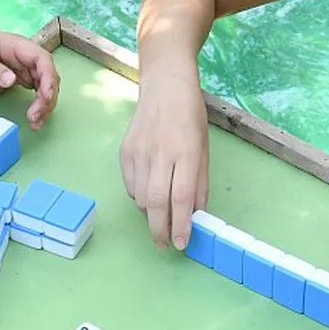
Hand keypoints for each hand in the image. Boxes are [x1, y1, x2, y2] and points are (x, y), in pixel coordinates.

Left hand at [0, 28, 60, 130]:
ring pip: (45, 85)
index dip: (48, 78)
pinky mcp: (22, 77)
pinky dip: (39, 104)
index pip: (41, 59)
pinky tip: (34, 116)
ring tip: (36, 122)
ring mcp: (24, 66)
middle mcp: (24, 55)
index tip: (46, 97)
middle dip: (47, 97)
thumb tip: (12, 80)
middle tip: (35, 117)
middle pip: (48, 74)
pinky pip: (38, 90)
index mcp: (15, 45)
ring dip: (45, 104)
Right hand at [119, 69, 209, 249]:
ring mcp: (139, 151)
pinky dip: (140, 197)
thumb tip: (195, 215)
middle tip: (166, 244)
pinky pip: (130, 185)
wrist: (165, 85)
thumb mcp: (203, 149)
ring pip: (140, 197)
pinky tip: (149, 195)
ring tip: (160, 218)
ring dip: (150, 215)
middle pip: (155, 202)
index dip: (181, 224)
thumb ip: (199, 183)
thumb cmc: (191, 117)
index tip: (182, 243)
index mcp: (185, 151)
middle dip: (160, 230)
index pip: (181, 196)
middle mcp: (160, 152)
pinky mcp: (125, 151)